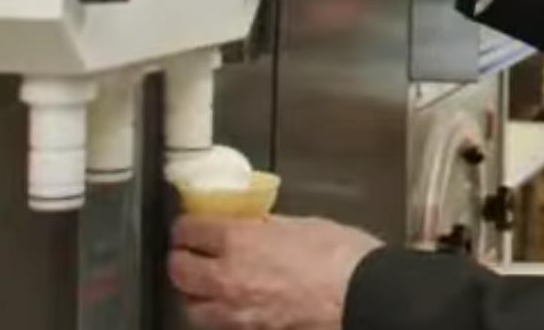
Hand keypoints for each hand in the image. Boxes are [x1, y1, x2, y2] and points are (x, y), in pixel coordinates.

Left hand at [169, 214, 382, 329]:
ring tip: (206, 284)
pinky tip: (232, 306)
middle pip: (179, 271)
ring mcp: (236, 313)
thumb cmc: (343, 258)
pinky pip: (219, 325)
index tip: (191, 225)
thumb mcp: (302, 224)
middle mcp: (227, 278)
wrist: (363, 296)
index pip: (189, 230)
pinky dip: (219, 315)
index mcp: (239, 241)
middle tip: (191, 252)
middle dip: (182, 259)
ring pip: (192, 306)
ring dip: (195, 293)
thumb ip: (267, 226)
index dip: (187, 226)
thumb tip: (254, 224)